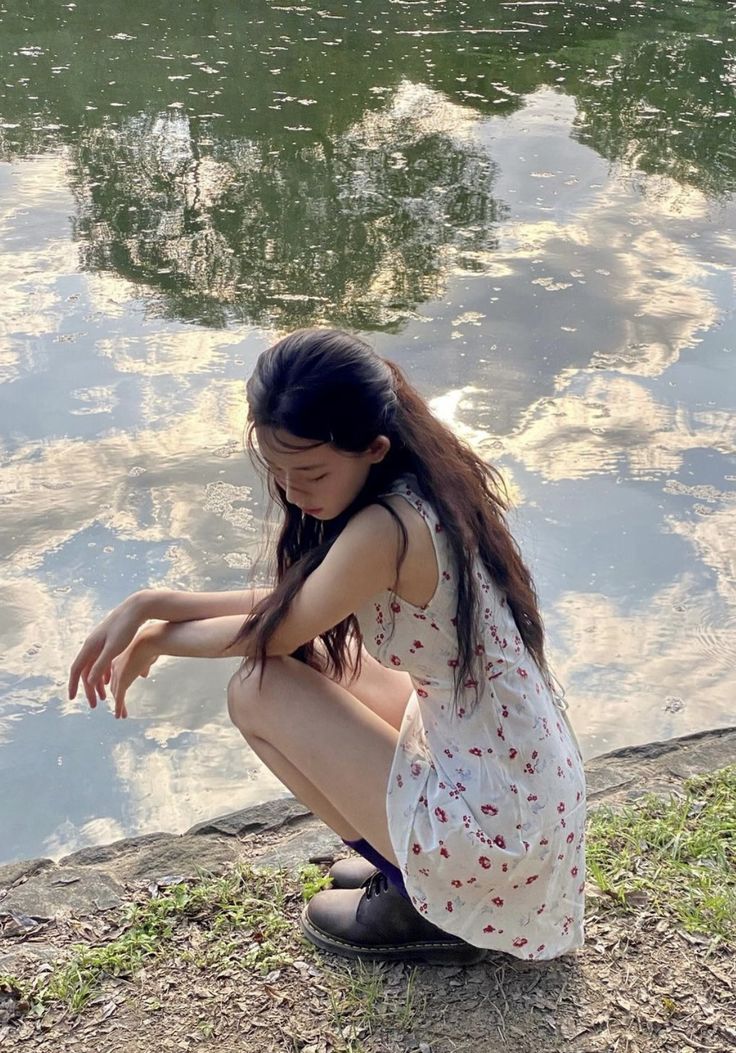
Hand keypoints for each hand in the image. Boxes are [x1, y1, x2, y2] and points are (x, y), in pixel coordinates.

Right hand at [68, 592, 149, 706]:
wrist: (136, 608)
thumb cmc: (126, 628)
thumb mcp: (113, 649)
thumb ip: (101, 665)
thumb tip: (88, 681)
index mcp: (90, 646)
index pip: (76, 670)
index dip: (73, 685)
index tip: (72, 699)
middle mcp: (92, 645)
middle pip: (85, 671)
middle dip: (88, 689)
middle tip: (94, 705)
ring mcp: (100, 643)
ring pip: (94, 667)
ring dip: (97, 683)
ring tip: (104, 697)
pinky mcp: (109, 641)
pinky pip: (102, 661)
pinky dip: (104, 673)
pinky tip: (110, 682)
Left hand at [109, 625, 161, 718]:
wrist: (149, 641)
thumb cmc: (150, 645)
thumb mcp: (145, 657)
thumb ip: (143, 666)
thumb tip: (144, 675)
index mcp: (119, 659)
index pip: (116, 677)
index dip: (118, 686)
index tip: (120, 694)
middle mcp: (115, 667)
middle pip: (114, 687)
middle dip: (117, 698)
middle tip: (119, 708)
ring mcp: (118, 675)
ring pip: (116, 694)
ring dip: (119, 706)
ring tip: (121, 715)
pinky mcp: (122, 681)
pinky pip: (119, 698)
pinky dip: (118, 708)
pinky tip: (119, 716)